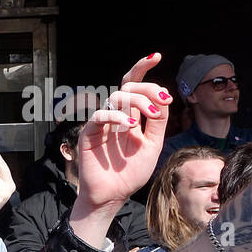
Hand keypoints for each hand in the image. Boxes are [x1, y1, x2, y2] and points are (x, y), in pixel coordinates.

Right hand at [75, 53, 170, 211]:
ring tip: (151, 113)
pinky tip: (131, 125)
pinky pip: (101, 116)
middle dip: (147, 87)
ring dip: (138, 100)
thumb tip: (163, 99)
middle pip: (127, 86)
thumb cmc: (130, 174)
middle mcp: (115, 117)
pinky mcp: (89, 134)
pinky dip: (117, 116)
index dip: (143, 69)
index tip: (156, 56)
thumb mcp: (153, 146)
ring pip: (116, 97)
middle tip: (162, 100)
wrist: (113, 195)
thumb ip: (158, 123)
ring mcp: (102, 124)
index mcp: (129, 116)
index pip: (135, 86)